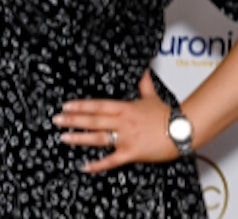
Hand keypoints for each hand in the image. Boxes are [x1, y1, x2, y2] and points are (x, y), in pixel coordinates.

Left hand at [54, 71, 178, 173]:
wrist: (182, 129)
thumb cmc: (168, 115)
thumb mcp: (153, 97)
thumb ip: (144, 84)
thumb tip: (143, 70)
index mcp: (126, 107)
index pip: (98, 105)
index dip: (81, 105)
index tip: (66, 106)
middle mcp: (123, 121)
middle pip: (94, 119)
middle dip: (73, 120)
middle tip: (56, 120)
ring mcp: (126, 137)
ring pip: (98, 137)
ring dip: (80, 138)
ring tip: (64, 137)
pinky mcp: (132, 152)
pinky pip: (111, 160)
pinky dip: (98, 164)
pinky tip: (85, 166)